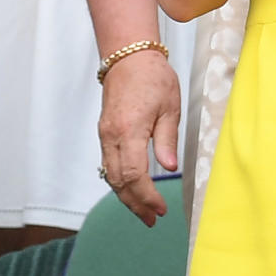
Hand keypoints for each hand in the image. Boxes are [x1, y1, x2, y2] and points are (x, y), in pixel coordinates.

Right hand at [97, 49, 180, 226]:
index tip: (161, 209)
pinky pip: (109, 164)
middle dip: (135, 204)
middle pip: (119, 181)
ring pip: (111, 176)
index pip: (135, 175)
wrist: (128, 57)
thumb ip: (167, 140)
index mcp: (129, 130)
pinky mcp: (104, 133)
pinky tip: (133, 190)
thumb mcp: (170, 107)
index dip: (147, 196)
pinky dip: (120, 182)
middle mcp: (111, 136)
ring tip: (144, 212)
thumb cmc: (153, 77)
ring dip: (126, 197)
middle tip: (152, 219)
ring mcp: (105, 135)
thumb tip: (170, 169)